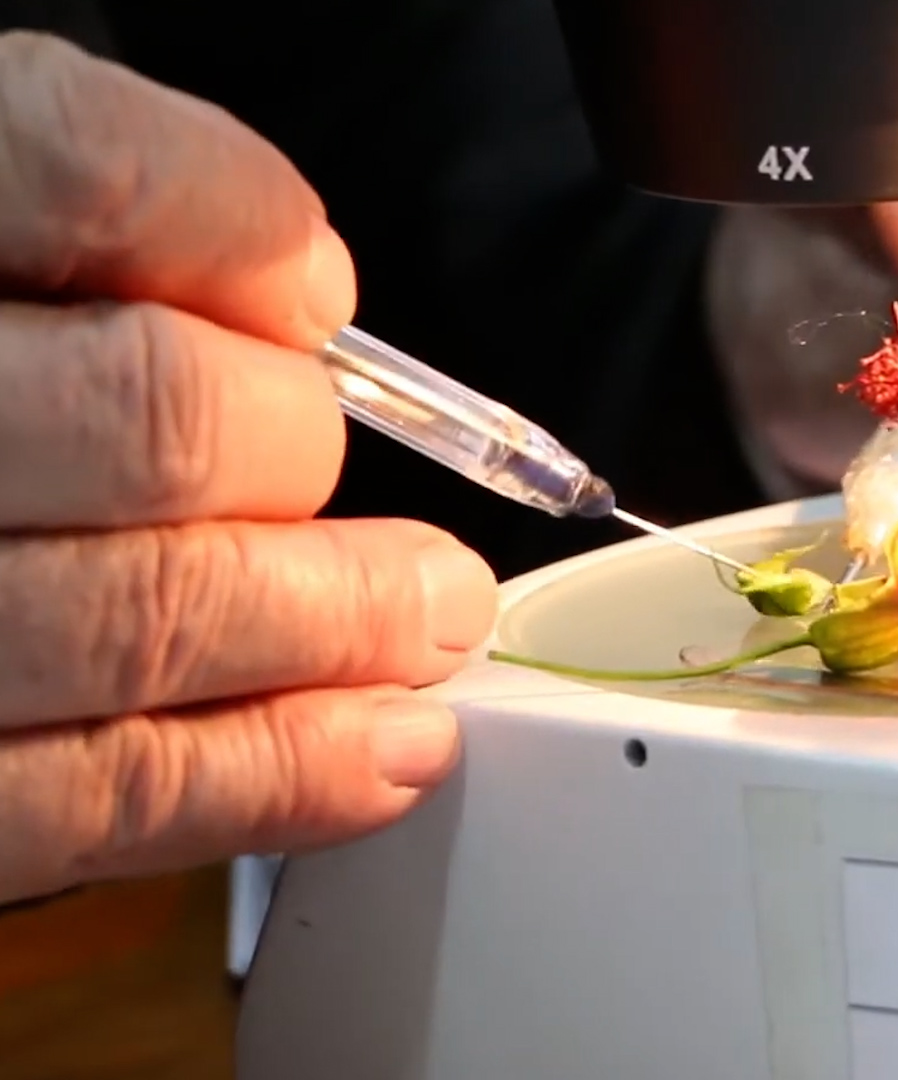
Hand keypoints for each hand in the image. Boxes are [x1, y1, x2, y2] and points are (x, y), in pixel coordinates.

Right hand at [0, 33, 496, 904]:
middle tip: (364, 455)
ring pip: (149, 616)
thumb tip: (293, 282)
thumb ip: (82, 214)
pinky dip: (275, 772)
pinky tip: (380, 751)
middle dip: (303, 456)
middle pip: (155, 418)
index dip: (236, 225)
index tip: (306, 286)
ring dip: (341, 622)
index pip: (81, 175)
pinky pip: (97, 793)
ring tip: (425, 617)